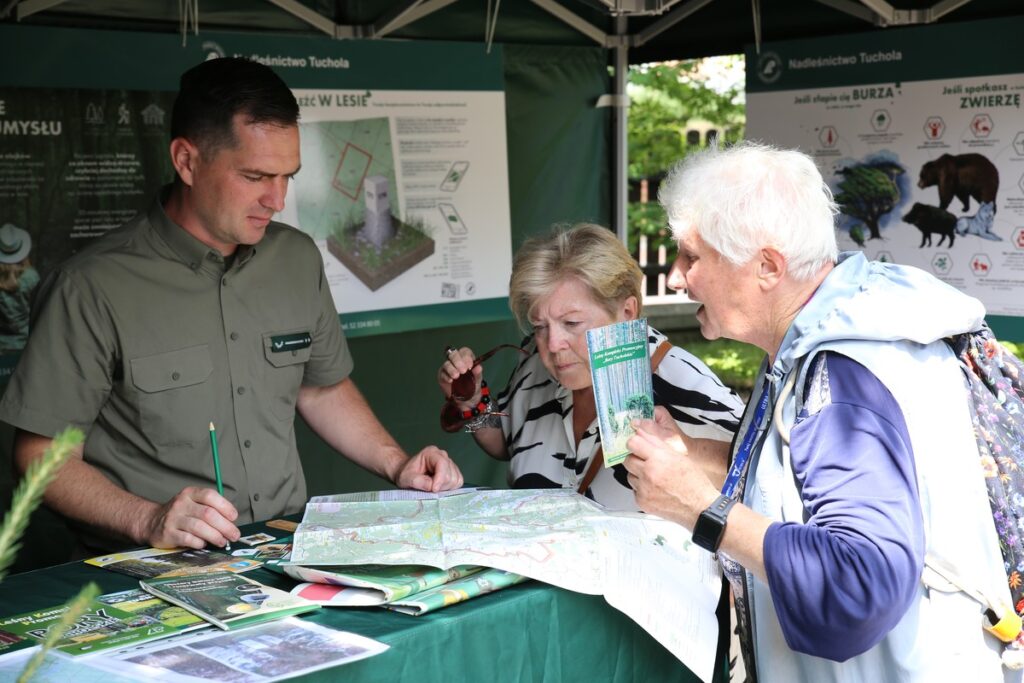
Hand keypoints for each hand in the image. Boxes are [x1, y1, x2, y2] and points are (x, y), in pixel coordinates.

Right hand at [138, 487, 239, 549]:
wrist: (151, 522)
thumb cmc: (180, 514)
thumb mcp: (193, 504)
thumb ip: (210, 509)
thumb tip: (231, 523)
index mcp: (190, 493)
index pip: (210, 496)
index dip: (225, 507)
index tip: (234, 517)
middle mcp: (181, 504)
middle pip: (208, 514)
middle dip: (225, 526)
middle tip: (234, 535)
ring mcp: (173, 518)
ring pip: (199, 527)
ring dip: (215, 536)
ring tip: (223, 542)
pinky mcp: (168, 533)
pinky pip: (188, 539)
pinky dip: (200, 543)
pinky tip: (204, 544)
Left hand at [395, 446, 464, 491]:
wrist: (408, 474)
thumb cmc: (406, 474)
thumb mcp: (406, 478)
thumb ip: (418, 481)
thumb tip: (432, 487)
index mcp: (431, 453)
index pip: (442, 464)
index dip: (440, 478)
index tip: (433, 490)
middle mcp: (443, 455)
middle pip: (450, 474)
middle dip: (441, 485)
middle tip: (429, 489)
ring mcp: (449, 463)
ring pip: (456, 479)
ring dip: (445, 488)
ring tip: (433, 488)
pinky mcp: (453, 472)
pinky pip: (458, 482)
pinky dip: (450, 488)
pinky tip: (439, 488)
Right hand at [438, 346, 482, 406]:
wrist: (467, 399)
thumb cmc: (473, 385)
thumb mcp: (478, 380)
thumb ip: (478, 373)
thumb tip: (478, 367)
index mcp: (466, 359)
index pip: (465, 352)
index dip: (466, 357)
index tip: (470, 366)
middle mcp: (456, 361)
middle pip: (453, 354)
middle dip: (457, 361)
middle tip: (463, 371)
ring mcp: (448, 367)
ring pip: (447, 363)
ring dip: (451, 369)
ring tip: (456, 376)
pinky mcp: (442, 375)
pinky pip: (442, 373)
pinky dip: (446, 376)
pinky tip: (450, 380)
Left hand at [624, 414, 718, 528]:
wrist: (699, 507)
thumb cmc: (694, 483)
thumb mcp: (679, 456)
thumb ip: (657, 444)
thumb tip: (641, 434)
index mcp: (658, 459)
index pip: (633, 443)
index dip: (635, 443)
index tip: (638, 446)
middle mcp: (648, 474)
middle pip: (628, 460)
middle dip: (636, 459)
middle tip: (647, 463)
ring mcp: (644, 489)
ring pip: (630, 475)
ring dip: (638, 474)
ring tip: (654, 477)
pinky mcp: (642, 502)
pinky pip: (634, 490)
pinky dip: (641, 489)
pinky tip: (655, 489)